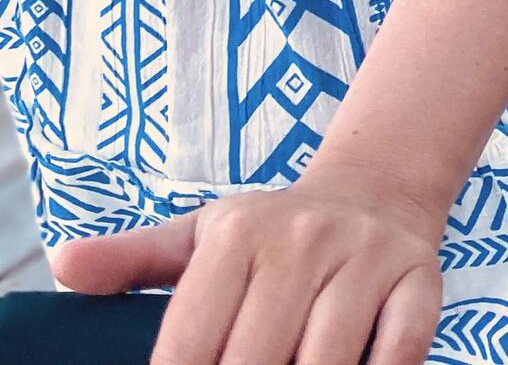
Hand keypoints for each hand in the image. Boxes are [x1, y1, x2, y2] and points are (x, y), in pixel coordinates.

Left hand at [50, 163, 446, 364]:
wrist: (379, 185)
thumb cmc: (274, 232)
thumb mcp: (203, 234)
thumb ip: (133, 259)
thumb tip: (63, 267)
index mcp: (239, 234)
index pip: (189, 347)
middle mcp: (304, 238)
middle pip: (254, 363)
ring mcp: (365, 258)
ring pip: (323, 363)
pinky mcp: (419, 278)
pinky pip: (398, 350)